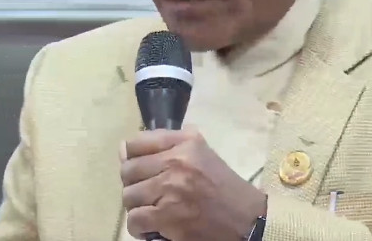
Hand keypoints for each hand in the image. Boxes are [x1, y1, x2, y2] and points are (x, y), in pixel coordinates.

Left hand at [120, 128, 265, 240]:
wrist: (246, 218)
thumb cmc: (223, 186)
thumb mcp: (201, 153)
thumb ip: (169, 143)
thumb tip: (125, 149)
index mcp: (184, 143)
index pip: (135, 143)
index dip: (131, 157)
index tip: (139, 169)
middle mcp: (176, 162)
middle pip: (128, 170)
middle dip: (133, 184)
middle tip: (145, 193)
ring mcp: (171, 189)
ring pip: (129, 196)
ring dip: (136, 207)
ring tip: (149, 210)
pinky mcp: (168, 217)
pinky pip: (135, 220)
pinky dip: (138, 227)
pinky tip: (149, 227)